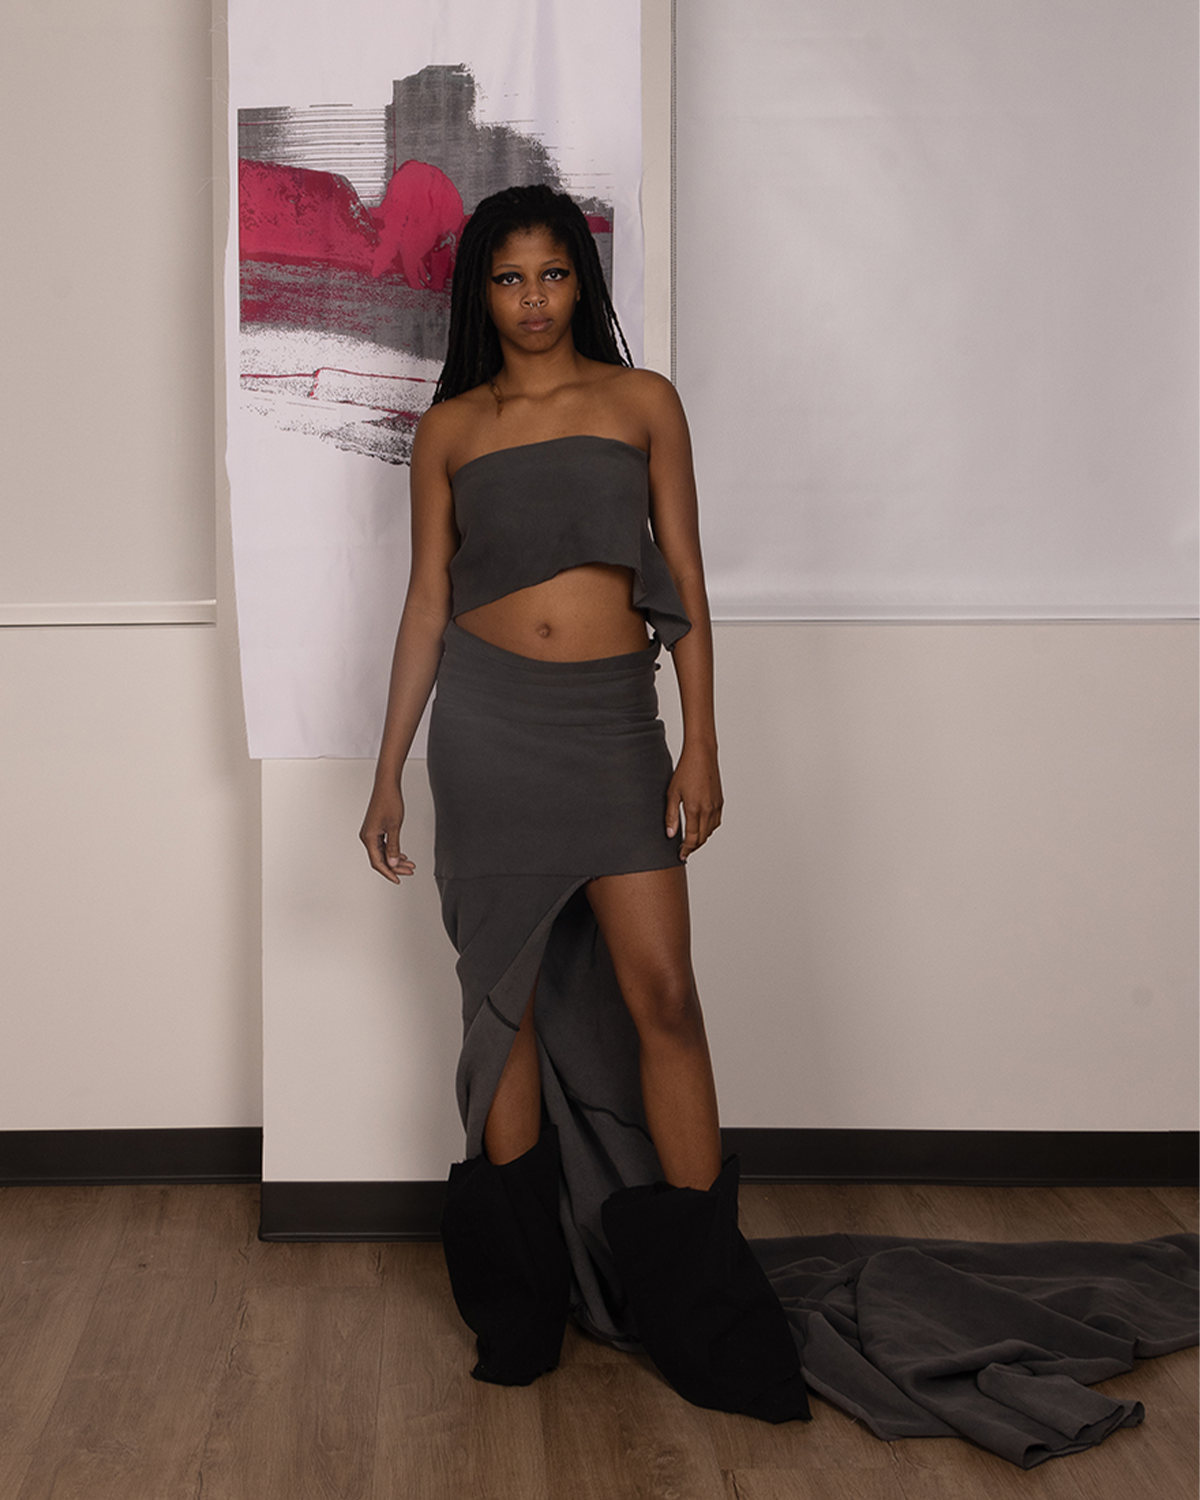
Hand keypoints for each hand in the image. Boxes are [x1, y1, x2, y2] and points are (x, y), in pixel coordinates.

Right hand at [359, 782, 414, 882]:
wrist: (387, 785)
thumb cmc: (389, 801)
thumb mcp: (394, 827)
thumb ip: (394, 847)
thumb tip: (393, 863)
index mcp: (368, 837)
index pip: (377, 862)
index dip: (388, 873)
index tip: (398, 880)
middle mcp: (367, 836)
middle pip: (380, 859)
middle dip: (395, 867)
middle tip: (409, 871)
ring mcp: (371, 832)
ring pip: (383, 852)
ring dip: (396, 859)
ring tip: (409, 864)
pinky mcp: (376, 828)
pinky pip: (383, 845)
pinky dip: (393, 851)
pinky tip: (401, 855)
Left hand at [665, 744, 722, 860]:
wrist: (702, 755)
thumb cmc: (685, 771)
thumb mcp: (672, 793)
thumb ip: (671, 815)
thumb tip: (670, 834)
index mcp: (694, 809)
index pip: (691, 838)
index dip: (685, 849)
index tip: (680, 855)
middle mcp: (708, 810)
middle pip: (702, 838)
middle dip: (693, 847)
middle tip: (683, 851)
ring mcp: (716, 806)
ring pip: (710, 831)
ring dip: (701, 839)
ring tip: (691, 841)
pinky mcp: (720, 801)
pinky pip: (716, 822)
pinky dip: (709, 829)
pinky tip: (701, 827)